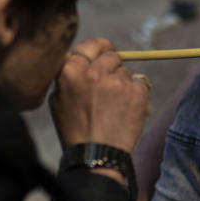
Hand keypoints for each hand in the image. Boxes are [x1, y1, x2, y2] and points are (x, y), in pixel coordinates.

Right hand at [49, 38, 149, 153]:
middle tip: (108, 88)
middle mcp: (94, 72)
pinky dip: (136, 95)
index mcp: (71, 71)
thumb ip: (69, 75)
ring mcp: (117, 82)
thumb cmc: (75, 130)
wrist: (97, 155)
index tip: (105, 52)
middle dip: (112, 67)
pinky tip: (126, 111)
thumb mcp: (58, 100)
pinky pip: (140, 83)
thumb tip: (82, 57)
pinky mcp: (136, 92)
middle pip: (112, 56)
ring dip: (122, 83)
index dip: (100, 48)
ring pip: (126, 71)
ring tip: (113, 106)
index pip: (91, 45)